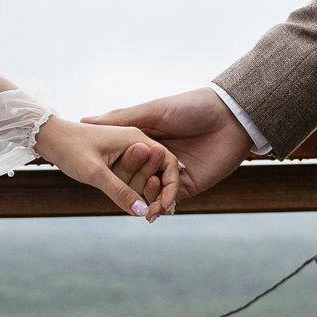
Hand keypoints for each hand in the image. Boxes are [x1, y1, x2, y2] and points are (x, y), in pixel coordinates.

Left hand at [36, 118, 180, 220]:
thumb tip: (142, 212)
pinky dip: (134, 191)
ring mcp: (126, 151)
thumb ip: (119, 192)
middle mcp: (135, 142)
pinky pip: (132, 177)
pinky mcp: (116, 159)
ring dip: (146, 194)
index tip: (162, 209)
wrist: (48, 138)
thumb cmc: (70, 148)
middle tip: (152, 217)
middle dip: (157, 194)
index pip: (167, 163)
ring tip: (145, 215)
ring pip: (145, 176)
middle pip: (158, 172)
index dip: (168, 188)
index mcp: (136, 138)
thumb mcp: (95, 172)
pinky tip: (133, 206)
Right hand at [83, 87, 254, 195]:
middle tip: (120, 191)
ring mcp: (172, 173)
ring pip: (151, 191)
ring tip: (138, 205)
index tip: (95, 173)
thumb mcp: (153, 110)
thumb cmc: (191, 106)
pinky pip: (171, 199)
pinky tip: (154, 210)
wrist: (230, 117)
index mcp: (146, 139)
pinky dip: (161, 205)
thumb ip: (122, 118)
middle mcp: (156, 158)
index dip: (111, 167)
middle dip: (127, 187)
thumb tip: (85, 120)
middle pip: (135, 178)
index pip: (123, 158)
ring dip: (144, 199)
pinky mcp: (189, 184)